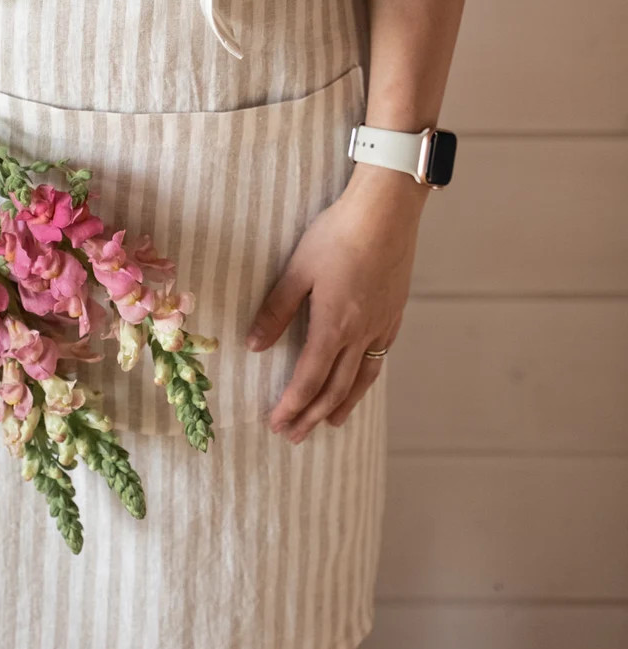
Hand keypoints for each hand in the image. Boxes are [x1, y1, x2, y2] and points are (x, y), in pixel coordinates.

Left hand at [245, 164, 426, 441]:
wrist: (387, 213)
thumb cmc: (337, 235)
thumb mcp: (297, 269)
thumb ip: (276, 311)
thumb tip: (254, 346)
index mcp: (333, 326)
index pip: (309, 379)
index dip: (291, 406)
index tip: (276, 424)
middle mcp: (361, 334)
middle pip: (335, 389)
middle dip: (311, 415)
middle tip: (293, 436)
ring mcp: (382, 326)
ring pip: (361, 379)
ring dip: (342, 405)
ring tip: (329, 423)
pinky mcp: (394, 313)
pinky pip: (379, 358)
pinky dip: (365, 379)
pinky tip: (359, 380)